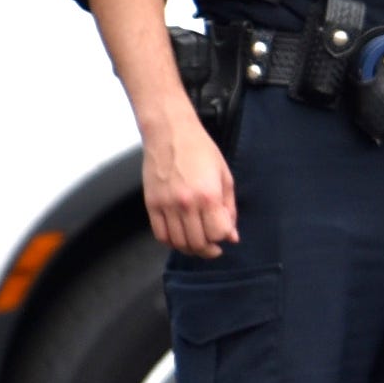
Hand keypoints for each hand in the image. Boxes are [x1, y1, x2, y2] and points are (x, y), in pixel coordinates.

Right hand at [144, 119, 239, 257]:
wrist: (170, 133)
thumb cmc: (200, 150)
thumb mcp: (225, 176)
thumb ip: (229, 208)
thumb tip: (232, 236)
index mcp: (208, 195)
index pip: (217, 234)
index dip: (223, 237)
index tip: (225, 234)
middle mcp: (186, 203)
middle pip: (198, 243)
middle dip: (209, 249)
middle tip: (213, 246)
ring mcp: (166, 205)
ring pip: (178, 243)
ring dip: (191, 248)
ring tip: (198, 242)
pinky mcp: (151, 204)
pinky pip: (160, 234)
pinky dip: (171, 242)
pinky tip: (180, 236)